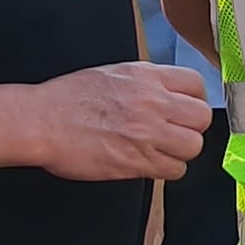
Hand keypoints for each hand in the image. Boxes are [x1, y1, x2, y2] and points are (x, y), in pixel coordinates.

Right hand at [22, 61, 210, 180]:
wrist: (42, 122)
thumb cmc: (68, 99)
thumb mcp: (113, 74)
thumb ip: (146, 83)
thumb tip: (168, 94)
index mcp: (146, 76)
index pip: (196, 84)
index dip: (194, 100)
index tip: (186, 110)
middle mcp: (151, 102)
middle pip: (201, 117)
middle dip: (191, 127)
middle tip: (176, 133)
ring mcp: (146, 133)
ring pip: (193, 146)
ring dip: (181, 151)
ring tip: (162, 150)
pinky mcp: (137, 161)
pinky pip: (174, 170)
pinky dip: (167, 170)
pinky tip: (150, 163)